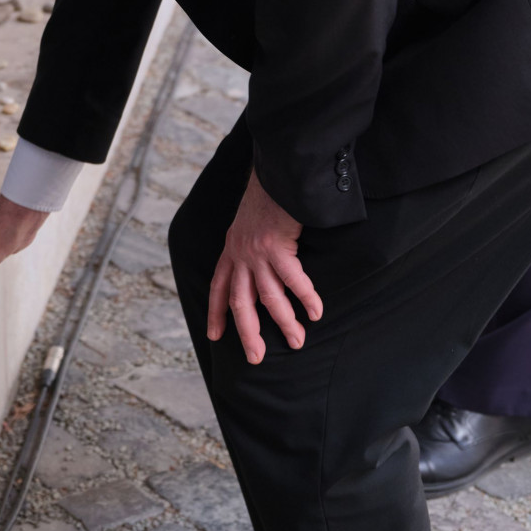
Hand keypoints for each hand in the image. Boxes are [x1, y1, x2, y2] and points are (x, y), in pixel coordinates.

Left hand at [207, 169, 321, 363]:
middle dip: (247, 333)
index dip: (216, 313)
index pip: (218, 288)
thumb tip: (261, 266)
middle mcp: (239, 255)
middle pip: (240, 303)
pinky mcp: (276, 247)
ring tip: (297, 341)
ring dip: (284, 322)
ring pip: (269, 297)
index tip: (214, 337)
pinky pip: (293, 280)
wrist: (273, 173)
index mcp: (231, 250)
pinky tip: (316, 312)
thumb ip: (250, 246)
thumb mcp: (247, 224)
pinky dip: (305, 298)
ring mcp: (257, 253)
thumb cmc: (267, 197)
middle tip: (256, 358)